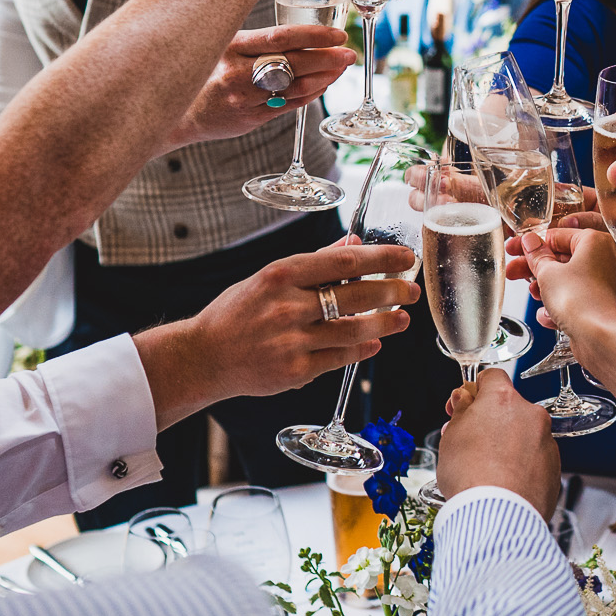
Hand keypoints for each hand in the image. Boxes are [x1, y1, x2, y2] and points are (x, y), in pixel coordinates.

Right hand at [133, 241, 415, 428]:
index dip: (380, 259)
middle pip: (354, 297)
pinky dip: (361, 349)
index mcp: (281, 276)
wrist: (203, 356)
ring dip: (384, 323)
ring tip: (402, 318)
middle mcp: (287, 307)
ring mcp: (292, 341)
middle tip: (412, 290)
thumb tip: (353, 244)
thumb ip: (314, 263)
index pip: (343, 262)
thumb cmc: (237, 312)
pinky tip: (375, 342)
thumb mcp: (270, 277)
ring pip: (353, 331)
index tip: (404, 257)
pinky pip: (339, 359)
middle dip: (391, 292)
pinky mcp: (295, 371)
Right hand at [164, 24, 353, 146]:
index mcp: (230, 47)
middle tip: (348, 53)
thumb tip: (299, 29)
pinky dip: (309, 94)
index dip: (313, 35)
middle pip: (293, 64)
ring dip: (324, 77)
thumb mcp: (220, 44)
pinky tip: (323, 84)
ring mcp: (244, 99)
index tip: (337, 33)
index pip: (279, 38)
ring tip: (341, 67)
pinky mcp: (250, 119)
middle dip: (327, 58)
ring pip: (295, 88)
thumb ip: (254, 40)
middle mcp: (237, 74)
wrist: (176, 111)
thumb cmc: (203, 71)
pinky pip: (288, 105)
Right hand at [437, 369, 561, 519]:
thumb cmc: (471, 477)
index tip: (466, 404)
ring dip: (509, 443)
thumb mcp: (451, 437)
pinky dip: (522, 465)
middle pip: (510, 408)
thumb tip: (465, 400)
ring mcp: (546, 441)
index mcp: (503, 400)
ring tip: (488, 469)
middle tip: (472, 442)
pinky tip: (505, 482)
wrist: (496, 517)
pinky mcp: (554, 468)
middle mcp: (531, 415)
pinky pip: (535, 458)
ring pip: (524, 434)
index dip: (476, 390)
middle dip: (492, 421)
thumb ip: (461, 411)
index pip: (492, 377)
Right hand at [513, 228, 615, 328]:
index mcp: (595, 242)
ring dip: (548, 289)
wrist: (601, 338)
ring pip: (571, 281)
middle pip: (564, 259)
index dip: (532, 244)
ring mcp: (610, 283)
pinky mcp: (607, 305)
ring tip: (534, 296)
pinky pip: (580, 300)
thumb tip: (531, 242)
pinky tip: (549, 317)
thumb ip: (537, 256)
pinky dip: (564, 307)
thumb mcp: (548, 274)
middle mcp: (608, 259)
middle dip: (537, 269)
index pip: (558, 235)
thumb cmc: (579, 301)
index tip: (516, 249)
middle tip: (515, 272)